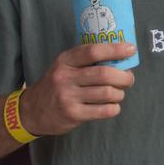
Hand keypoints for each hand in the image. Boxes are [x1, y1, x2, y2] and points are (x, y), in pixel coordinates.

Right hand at [18, 43, 136, 136]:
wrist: (32, 111)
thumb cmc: (57, 85)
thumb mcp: (65, 67)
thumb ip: (87, 62)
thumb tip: (122, 59)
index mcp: (65, 61)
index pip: (92, 51)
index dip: (115, 49)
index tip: (131, 49)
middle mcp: (65, 77)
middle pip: (104, 74)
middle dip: (124, 77)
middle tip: (129, 79)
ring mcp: (68, 97)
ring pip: (107, 93)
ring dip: (119, 93)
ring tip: (118, 94)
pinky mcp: (73, 114)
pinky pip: (104, 110)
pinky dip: (114, 108)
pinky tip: (112, 106)